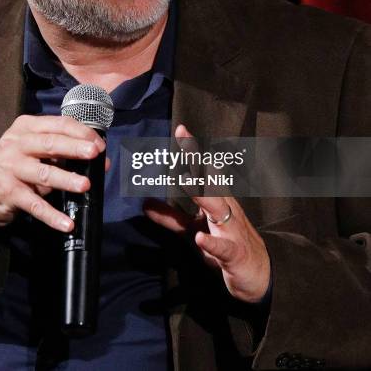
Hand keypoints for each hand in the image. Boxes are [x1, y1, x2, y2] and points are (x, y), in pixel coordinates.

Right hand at [0, 115, 105, 231]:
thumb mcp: (33, 149)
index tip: (99, 144)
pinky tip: (66, 223)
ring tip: (85, 185)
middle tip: (94, 154)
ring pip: (43, 173)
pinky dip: (51, 215)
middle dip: (74, 148)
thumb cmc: (13, 165)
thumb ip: (62, 151)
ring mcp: (11, 167)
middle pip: (50, 143)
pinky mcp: (8, 192)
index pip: (58, 124)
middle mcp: (16, 144)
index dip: (81, 133)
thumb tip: (101, 160)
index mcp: (26, 127)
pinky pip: (34, 205)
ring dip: (66, 179)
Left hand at [144, 124, 270, 303]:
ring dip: (202, 194)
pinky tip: (200, 239)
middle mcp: (226, 209)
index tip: (181, 130)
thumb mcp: (194, 230)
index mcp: (217, 200)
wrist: (262, 276)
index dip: (193, 151)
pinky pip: (223, 248)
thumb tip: (145, 203)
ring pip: (218, 209)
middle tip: (184, 141)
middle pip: (210, 181)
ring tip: (186, 181)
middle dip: (197, 161)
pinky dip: (212, 243)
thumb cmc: (228, 245)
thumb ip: (171, 217)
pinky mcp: (235, 255)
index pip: (203, 171)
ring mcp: (231, 230)